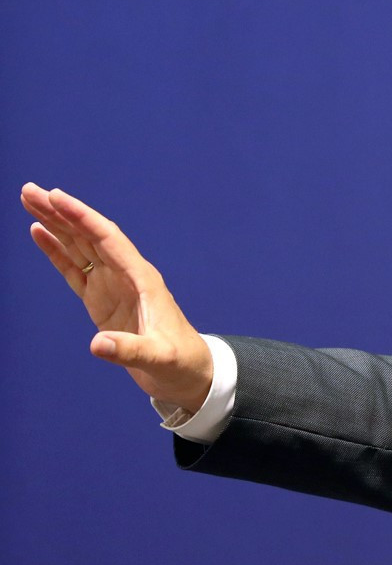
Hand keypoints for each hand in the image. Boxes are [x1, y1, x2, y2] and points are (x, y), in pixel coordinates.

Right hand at [21, 183, 212, 411]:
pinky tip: (40, 233)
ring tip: (30, 201)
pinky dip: (57, 252)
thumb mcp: (159, 359)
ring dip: (56, 225)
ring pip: (80, 247)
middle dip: (61, 212)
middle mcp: (126, 275)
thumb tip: (97, 344)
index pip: (107, 239)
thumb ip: (131, 351)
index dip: (81, 217)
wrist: (189, 374)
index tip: (55, 197)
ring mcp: (112, 286)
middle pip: (89, 235)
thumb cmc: (180, 363)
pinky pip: (74, 270)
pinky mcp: (101, 301)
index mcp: (142, 279)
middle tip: (29, 190)